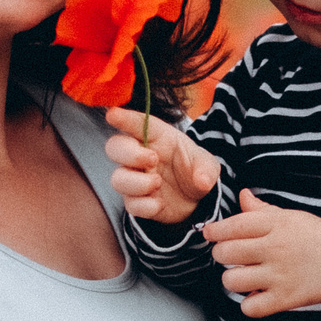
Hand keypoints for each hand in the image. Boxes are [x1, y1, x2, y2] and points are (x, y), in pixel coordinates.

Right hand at [103, 108, 220, 223]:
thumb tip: (202, 181)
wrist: (197, 200)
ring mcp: (136, 179)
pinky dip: (144, 206)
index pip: (137, 124)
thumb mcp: (208, 165)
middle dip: (129, 153)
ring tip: (157, 183)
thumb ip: (206, 170)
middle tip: (152, 159)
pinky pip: (130, 204)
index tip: (112, 115)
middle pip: (115, 147)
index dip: (123, 118)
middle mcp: (141, 156)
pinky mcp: (137, 201)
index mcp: (157, 138)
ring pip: (118, 178)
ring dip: (137, 182)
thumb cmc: (196, 171)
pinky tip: (159, 204)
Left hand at [202, 190, 320, 315]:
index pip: (232, 227)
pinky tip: (257, 295)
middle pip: (226, 254)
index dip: (215, 231)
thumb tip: (242, 195)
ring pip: (232, 281)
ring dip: (233, 280)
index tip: (211, 234)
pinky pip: (250, 307)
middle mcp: (276, 249)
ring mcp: (280, 275)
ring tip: (245, 276)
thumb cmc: (316, 238)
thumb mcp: (291, 217)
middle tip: (232, 256)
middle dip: (222, 254)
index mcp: (276, 224)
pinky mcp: (285, 299)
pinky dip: (249, 304)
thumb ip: (262, 210)